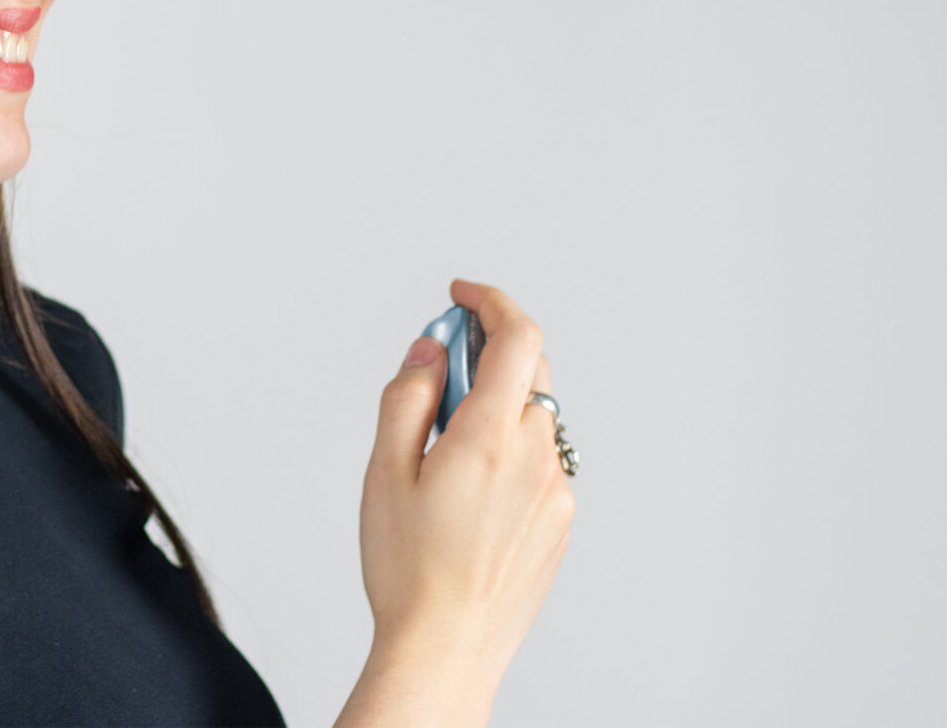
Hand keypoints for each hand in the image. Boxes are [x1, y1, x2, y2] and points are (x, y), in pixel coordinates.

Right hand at [335, 279, 574, 727]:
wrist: (447, 650)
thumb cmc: (409, 572)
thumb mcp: (385, 472)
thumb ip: (408, 395)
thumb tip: (431, 349)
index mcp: (491, 438)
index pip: (516, 335)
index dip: (490, 301)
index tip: (461, 296)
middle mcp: (536, 458)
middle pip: (530, 369)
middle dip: (487, 350)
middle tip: (438, 369)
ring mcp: (557, 491)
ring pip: (536, 416)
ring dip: (499, 404)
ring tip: (446, 447)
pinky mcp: (561, 521)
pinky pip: (542, 459)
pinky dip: (511, 447)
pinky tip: (471, 488)